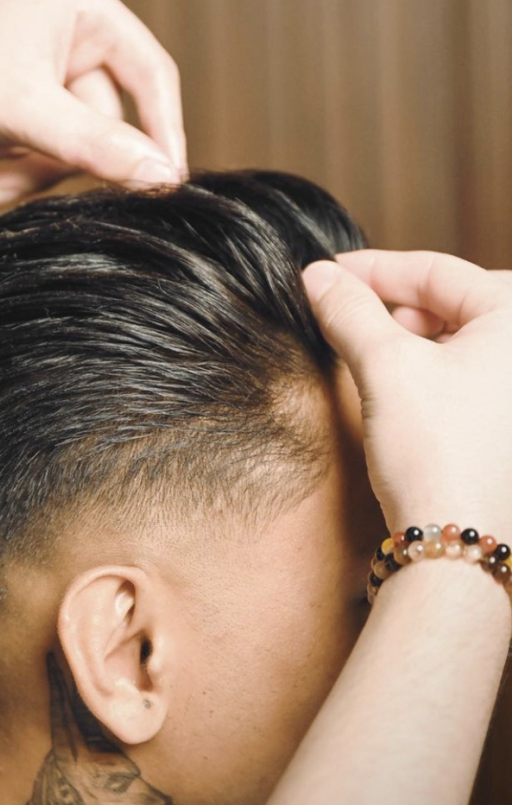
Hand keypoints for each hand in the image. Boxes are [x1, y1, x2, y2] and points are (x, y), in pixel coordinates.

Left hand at [0, 0, 186, 202]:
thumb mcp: (24, 115)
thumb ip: (95, 144)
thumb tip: (162, 174)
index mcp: (82, 0)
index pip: (152, 71)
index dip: (162, 130)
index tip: (167, 182)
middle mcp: (73, 23)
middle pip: (111, 115)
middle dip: (65, 152)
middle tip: (22, 173)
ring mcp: (51, 59)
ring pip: (82, 138)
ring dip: (41, 164)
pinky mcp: (30, 92)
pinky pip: (56, 144)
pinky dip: (27, 163)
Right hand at [303, 251, 511, 535]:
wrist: (457, 543)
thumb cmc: (438, 451)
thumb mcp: (384, 366)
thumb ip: (349, 309)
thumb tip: (317, 276)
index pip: (435, 270)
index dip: (372, 268)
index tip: (325, 274)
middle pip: (450, 300)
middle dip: (391, 304)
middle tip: (341, 313)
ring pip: (457, 336)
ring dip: (406, 336)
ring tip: (363, 350)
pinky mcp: (509, 422)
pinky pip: (468, 371)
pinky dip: (426, 366)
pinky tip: (393, 382)